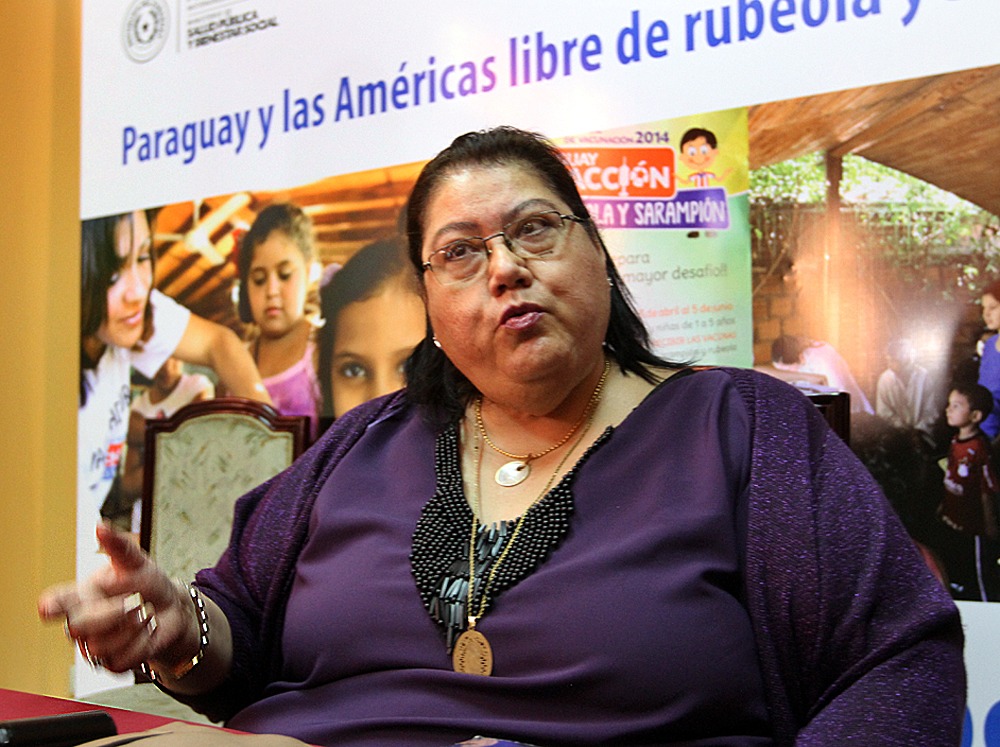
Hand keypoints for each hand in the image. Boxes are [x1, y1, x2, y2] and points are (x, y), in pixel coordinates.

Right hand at [38, 523, 195, 673]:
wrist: (171, 608)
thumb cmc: (146, 582)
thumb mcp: (136, 560)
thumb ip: (118, 546)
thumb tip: (100, 527)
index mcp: (81, 595)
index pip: (58, 601)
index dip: (53, 605)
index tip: (48, 608)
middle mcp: (81, 621)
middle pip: (79, 626)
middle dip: (114, 612)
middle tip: (135, 602)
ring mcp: (93, 645)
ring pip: (101, 646)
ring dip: (133, 627)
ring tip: (143, 614)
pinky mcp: (111, 663)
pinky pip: (122, 660)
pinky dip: (143, 644)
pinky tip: (146, 633)